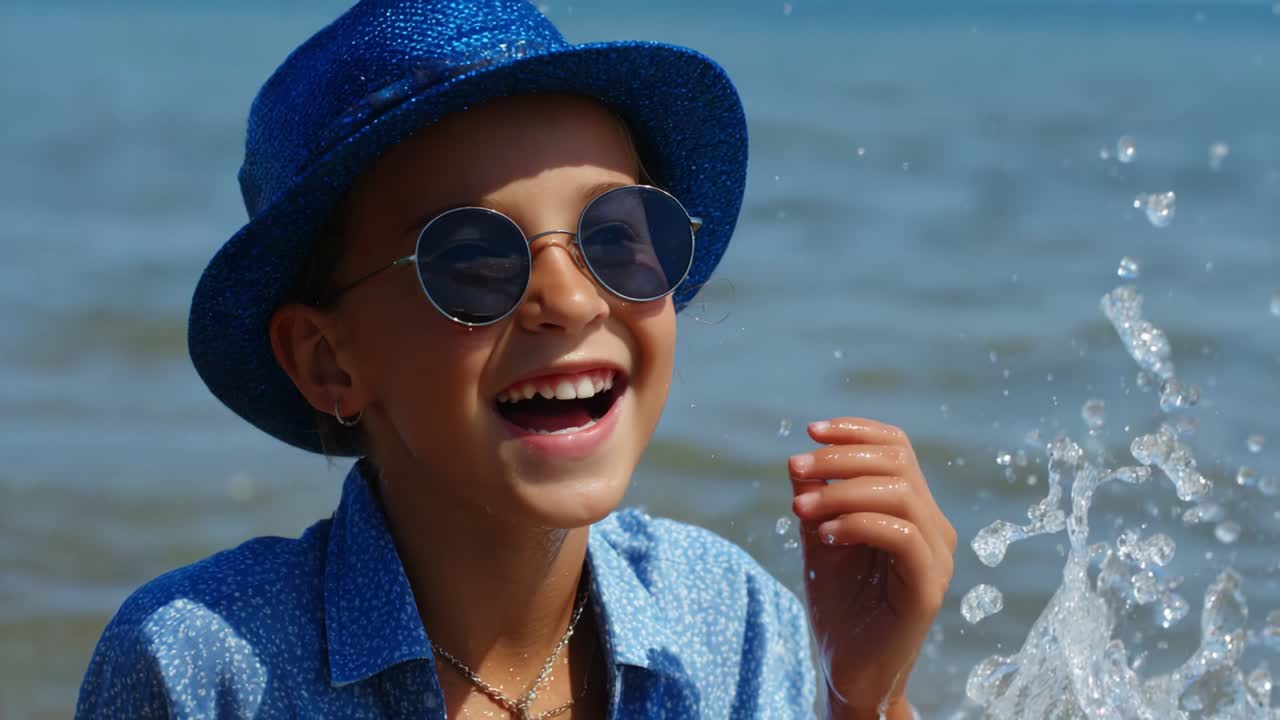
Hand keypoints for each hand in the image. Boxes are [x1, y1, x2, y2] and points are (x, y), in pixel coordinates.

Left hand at [788, 418, 955, 717]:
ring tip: (800, 509)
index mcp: (913, 511)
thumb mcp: (819, 540)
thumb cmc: (839, 606)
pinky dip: (858, 522)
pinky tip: (826, 535)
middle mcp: (932, 528)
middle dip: (839, 458)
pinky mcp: (927, 588)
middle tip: (794, 470)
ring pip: (898, 493)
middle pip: (897, 462)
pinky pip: (900, 534)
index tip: (810, 432)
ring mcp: (935, 558)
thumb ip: (814, 499)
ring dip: (841, 491)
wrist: (847, 669)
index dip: (856, 431)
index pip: (897, 448)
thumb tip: (798, 458)